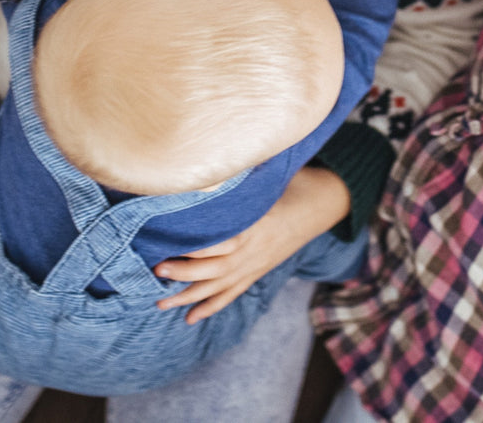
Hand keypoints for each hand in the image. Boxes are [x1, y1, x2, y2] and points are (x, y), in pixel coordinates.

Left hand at [154, 166, 351, 322]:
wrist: (324, 202)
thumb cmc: (295, 185)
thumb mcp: (271, 178)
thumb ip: (243, 181)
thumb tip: (212, 166)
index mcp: (257, 226)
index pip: (224, 242)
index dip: (198, 247)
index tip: (170, 244)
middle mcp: (255, 250)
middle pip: (217, 269)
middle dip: (186, 273)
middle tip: (158, 270)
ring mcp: (256, 265)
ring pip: (220, 287)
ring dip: (190, 296)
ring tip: (161, 303)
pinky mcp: (258, 272)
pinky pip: (233, 293)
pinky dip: (211, 307)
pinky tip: (191, 317)